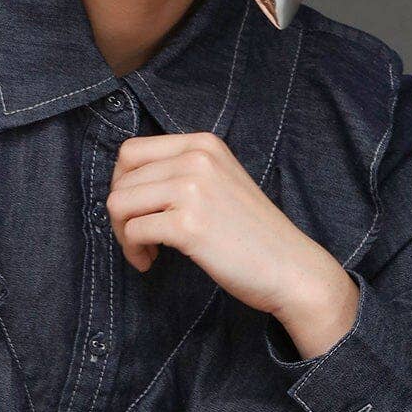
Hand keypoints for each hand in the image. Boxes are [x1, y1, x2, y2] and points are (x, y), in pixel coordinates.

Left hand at [106, 129, 355, 337]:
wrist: (291, 267)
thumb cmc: (253, 234)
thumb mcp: (220, 182)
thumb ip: (181, 172)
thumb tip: (125, 184)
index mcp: (203, 144)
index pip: (131, 151)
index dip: (121, 183)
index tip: (135, 210)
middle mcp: (196, 158)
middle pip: (122, 179)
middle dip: (120, 214)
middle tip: (138, 239)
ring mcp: (192, 189)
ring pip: (119, 204)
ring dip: (122, 234)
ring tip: (145, 252)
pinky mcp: (188, 224)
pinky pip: (133, 232)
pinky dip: (133, 252)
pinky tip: (150, 262)